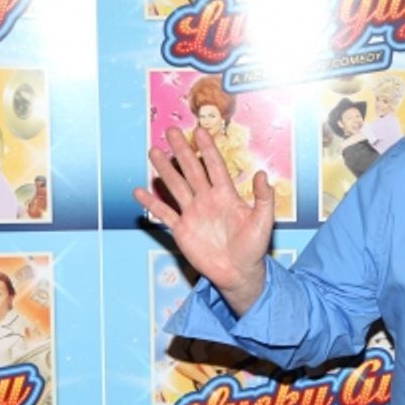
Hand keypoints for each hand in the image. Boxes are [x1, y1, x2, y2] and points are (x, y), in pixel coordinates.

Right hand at [133, 127, 273, 314]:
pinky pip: (164, 214)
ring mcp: (193, 213)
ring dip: (164, 169)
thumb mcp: (263, 222)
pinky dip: (152, 203)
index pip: (215, 166)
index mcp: (227, 196)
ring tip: (154, 151)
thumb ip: (264, 198)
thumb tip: (262, 174)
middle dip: (182, 151)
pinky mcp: (182, 229)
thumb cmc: (254, 248)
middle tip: (171, 131)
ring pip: (176, 186)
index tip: (199, 130)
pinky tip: (140, 191)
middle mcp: (207, 200)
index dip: (207, 149)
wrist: (238, 273)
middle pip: (192, 170)